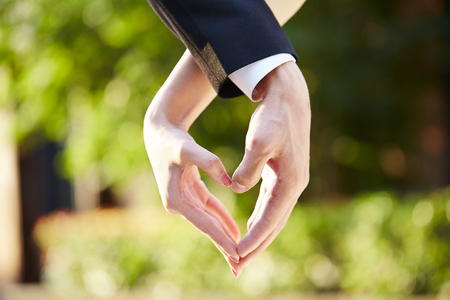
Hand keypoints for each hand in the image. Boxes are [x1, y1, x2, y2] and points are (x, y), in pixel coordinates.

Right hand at [143, 51, 241, 276]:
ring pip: (209, 222)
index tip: (237, 253)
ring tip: (239, 255)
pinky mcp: (191, 193)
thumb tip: (228, 180)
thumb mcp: (187, 149)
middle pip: (207, 228)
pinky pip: (210, 210)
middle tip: (239, 266)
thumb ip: (208, 162)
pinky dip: (222, 219)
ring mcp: (185, 200)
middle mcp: (179, 204)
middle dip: (223, 246)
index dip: (221, 238)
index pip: (204, 223)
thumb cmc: (172, 141)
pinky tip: (234, 231)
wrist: (161, 134)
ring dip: (224, 237)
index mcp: (176, 199)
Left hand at [231, 61, 310, 267]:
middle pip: (275, 223)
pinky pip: (270, 203)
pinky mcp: (282, 174)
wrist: (288, 98)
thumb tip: (238, 189)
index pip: (270, 218)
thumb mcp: (259, 142)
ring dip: (259, 235)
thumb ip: (248, 169)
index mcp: (291, 181)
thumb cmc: (274, 118)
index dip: (254, 238)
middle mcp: (294, 185)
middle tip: (239, 265)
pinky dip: (261, 217)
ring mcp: (290, 180)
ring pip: (273, 215)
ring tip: (243, 252)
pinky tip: (250, 225)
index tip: (237, 253)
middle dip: (257, 245)